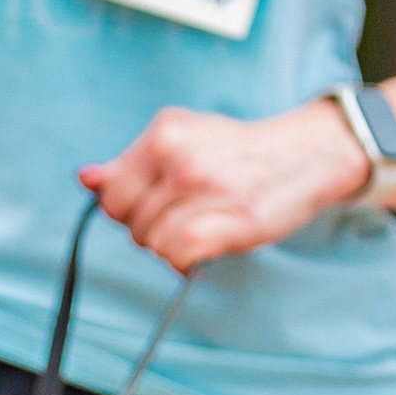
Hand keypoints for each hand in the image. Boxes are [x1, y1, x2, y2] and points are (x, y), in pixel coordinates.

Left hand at [80, 98, 365, 271]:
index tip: (156, 208)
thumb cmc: (241, 154)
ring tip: (202, 227)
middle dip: (150, 230)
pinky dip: (186, 261)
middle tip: (187, 217)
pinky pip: (180, 254)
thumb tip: (87, 178)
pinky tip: (204, 249)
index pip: (111, 194)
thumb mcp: (184, 141)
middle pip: (129, 222)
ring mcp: (206, 187)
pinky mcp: (231, 218)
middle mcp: (180, 156)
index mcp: (165, 133)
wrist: (307, 153)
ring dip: (172, 248)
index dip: (127, 212)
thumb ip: (132, 164)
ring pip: (153, 242)